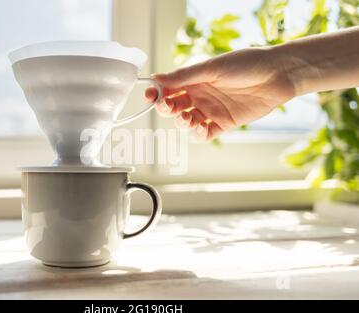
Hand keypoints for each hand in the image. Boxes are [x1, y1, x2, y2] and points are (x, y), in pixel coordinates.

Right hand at [145, 47, 296, 140]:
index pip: (169, 88)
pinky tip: (200, 128)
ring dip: (182, 122)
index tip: (150, 95)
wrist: (277, 75)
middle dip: (168, 108)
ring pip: (187, 122)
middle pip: (175, 107)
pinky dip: (198, 134)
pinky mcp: (224, 123)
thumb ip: (185, 76)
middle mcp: (200, 95)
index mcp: (195, 79)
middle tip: (169, 107)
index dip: (157, 92)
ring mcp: (211, 110)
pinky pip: (205, 133)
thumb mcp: (212, 67)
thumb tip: (157, 78)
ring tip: (187, 118)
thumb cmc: (247, 64)